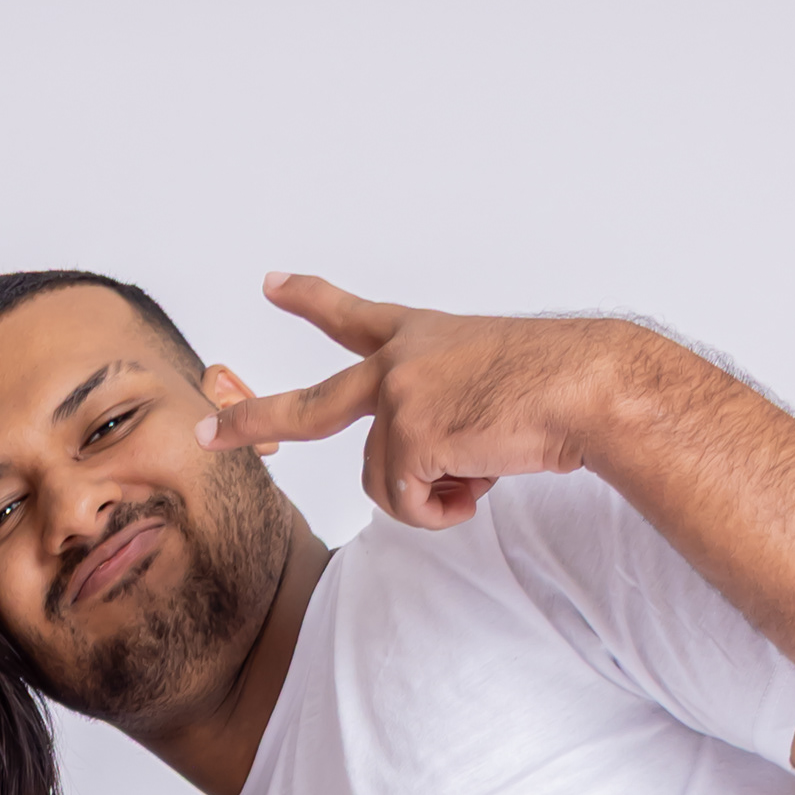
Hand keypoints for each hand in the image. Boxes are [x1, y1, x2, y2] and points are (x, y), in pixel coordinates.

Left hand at [197, 275, 655, 532]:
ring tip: (479, 468)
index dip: (311, 301)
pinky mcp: (407, 436)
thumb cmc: (558, 386)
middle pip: (309, 406)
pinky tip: (478, 479)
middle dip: (252, 420)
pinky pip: (407, 505)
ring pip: (383, 487)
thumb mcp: (487, 384)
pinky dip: (443, 510)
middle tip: (206, 429)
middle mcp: (400, 362)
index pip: (357, 317)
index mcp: (423, 337)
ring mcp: (398, 397)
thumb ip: (440, 414)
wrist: (588, 385)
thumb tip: (425, 473)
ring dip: (431, 497)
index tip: (271, 283)